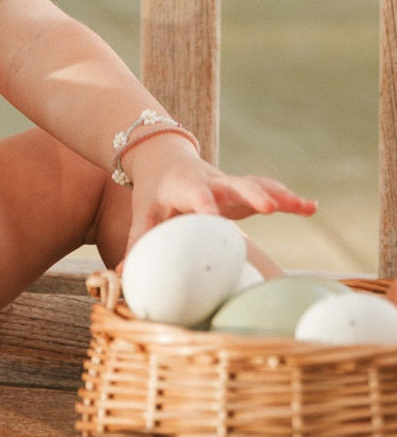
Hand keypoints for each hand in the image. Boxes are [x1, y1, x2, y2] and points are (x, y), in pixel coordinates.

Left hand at [122, 133, 316, 254]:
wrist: (164, 159)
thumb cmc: (153, 196)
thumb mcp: (143, 216)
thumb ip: (137, 246)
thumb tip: (124, 277)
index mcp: (183, 188)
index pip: (195, 195)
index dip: (204, 205)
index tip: (214, 216)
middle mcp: (211, 183)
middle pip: (233, 185)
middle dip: (250, 194)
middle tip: (267, 207)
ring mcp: (230, 185)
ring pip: (257, 184)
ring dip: (279, 195)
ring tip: (302, 206)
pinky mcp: (243, 190)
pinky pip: (269, 190)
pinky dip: (289, 199)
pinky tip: (311, 208)